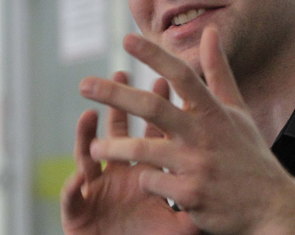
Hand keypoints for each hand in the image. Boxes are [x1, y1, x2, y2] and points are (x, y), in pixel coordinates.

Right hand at [60, 71, 198, 234]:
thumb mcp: (181, 223)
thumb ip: (196, 200)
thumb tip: (223, 181)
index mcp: (144, 170)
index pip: (152, 134)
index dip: (155, 110)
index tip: (163, 82)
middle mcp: (119, 173)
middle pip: (118, 134)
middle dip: (119, 105)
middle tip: (121, 75)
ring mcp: (98, 190)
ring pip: (87, 157)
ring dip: (86, 136)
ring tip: (88, 116)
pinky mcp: (78, 212)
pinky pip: (73, 198)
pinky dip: (72, 188)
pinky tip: (77, 177)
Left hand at [79, 27, 291, 234]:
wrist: (272, 206)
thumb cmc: (248, 154)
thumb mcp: (237, 111)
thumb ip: (218, 72)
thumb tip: (211, 32)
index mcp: (215, 112)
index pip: (182, 75)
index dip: (154, 56)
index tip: (127, 39)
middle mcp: (205, 135)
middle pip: (153, 108)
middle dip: (116, 94)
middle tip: (83, 84)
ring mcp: (198, 166)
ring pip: (144, 150)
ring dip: (114, 147)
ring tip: (93, 146)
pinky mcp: (192, 196)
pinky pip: (153, 183)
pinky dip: (142, 178)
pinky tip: (137, 179)